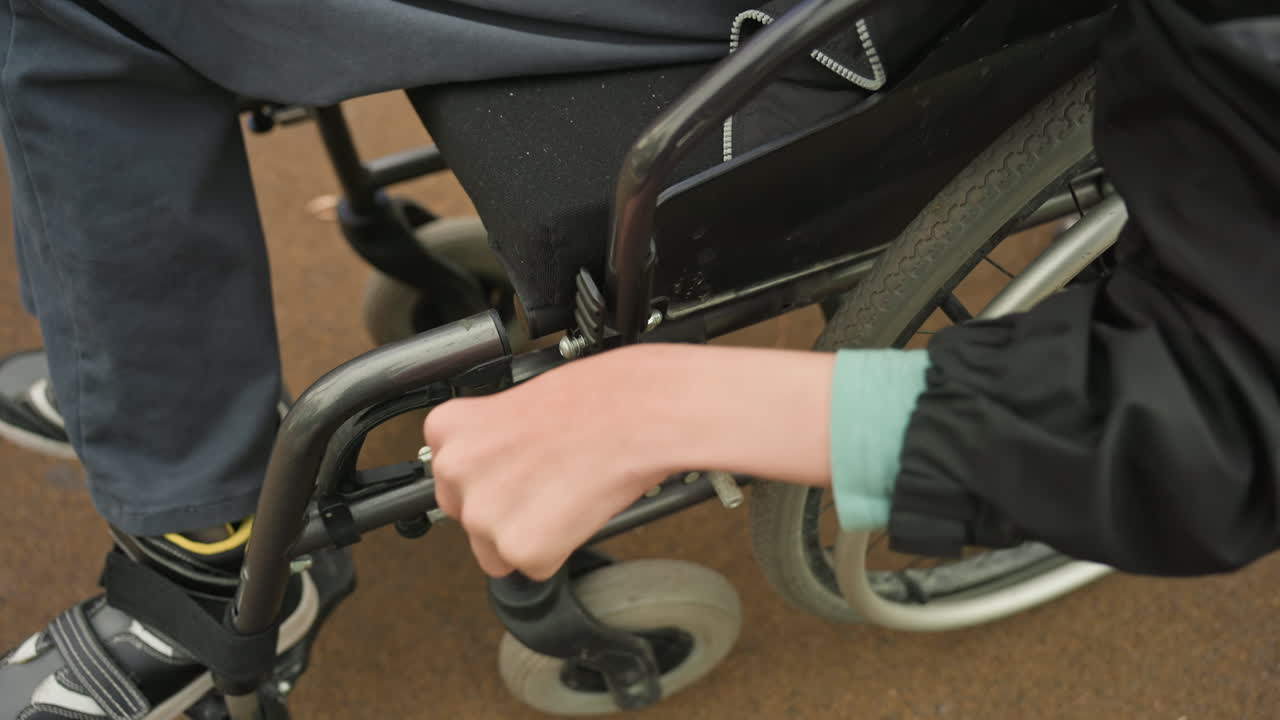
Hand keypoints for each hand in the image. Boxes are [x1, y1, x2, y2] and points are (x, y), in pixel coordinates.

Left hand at [425, 343, 834, 579]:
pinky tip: (580, 508)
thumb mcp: (519, 404)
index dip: (494, 480)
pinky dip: (562, 548)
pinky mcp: (522, 547)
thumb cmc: (598, 396)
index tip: (519, 470)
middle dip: (508, 513)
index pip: (453, 480)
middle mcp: (455, 470)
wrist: (641, 410)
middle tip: (551, 482)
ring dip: (535, 533)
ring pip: (500, 551)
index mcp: (448, 428)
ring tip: (570, 491)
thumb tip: (495, 475)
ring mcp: (484, 513)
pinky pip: (537, 567)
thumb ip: (490, 443)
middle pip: (472, 520)